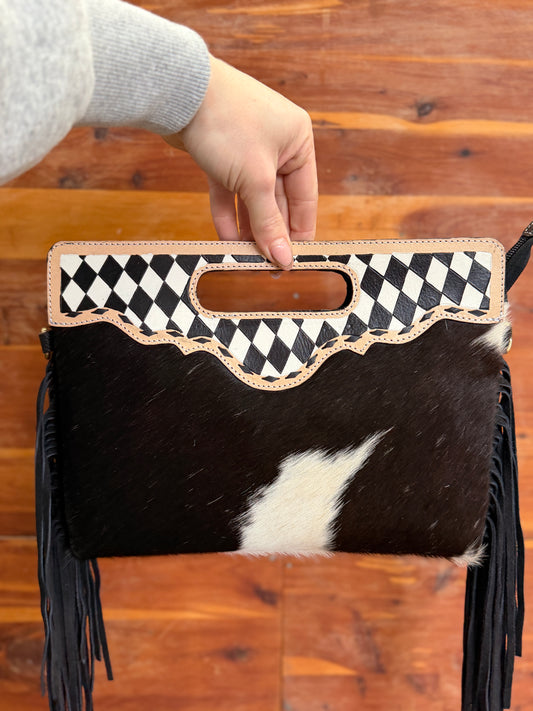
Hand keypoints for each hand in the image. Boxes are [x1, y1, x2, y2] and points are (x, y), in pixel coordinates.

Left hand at [165, 55, 317, 269]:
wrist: (178, 91)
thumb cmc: (227, 123)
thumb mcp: (255, 179)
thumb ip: (268, 221)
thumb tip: (283, 258)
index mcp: (298, 142)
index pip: (305, 198)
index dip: (298, 232)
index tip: (292, 262)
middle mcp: (277, 145)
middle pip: (278, 201)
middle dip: (270, 233)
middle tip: (266, 267)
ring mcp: (248, 150)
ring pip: (252, 198)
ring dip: (248, 228)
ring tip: (246, 259)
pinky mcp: (221, 155)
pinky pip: (229, 192)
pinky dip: (227, 213)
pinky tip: (226, 240)